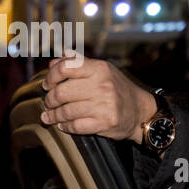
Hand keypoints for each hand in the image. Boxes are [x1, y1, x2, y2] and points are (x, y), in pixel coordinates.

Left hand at [41, 54, 156, 143]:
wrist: (141, 111)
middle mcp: (102, 85)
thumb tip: (54, 62)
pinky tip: (62, 124)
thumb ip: (77, 65)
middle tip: (49, 103)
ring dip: (53, 115)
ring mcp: (104, 105)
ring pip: (66, 111)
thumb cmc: (117, 89)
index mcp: (99, 69)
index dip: (51, 77)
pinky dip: (65, 126)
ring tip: (49, 116)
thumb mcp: (102, 71)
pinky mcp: (105, 122)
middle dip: (50, 100)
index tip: (47, 85)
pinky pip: (75, 126)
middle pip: (61, 92)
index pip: (66, 67)